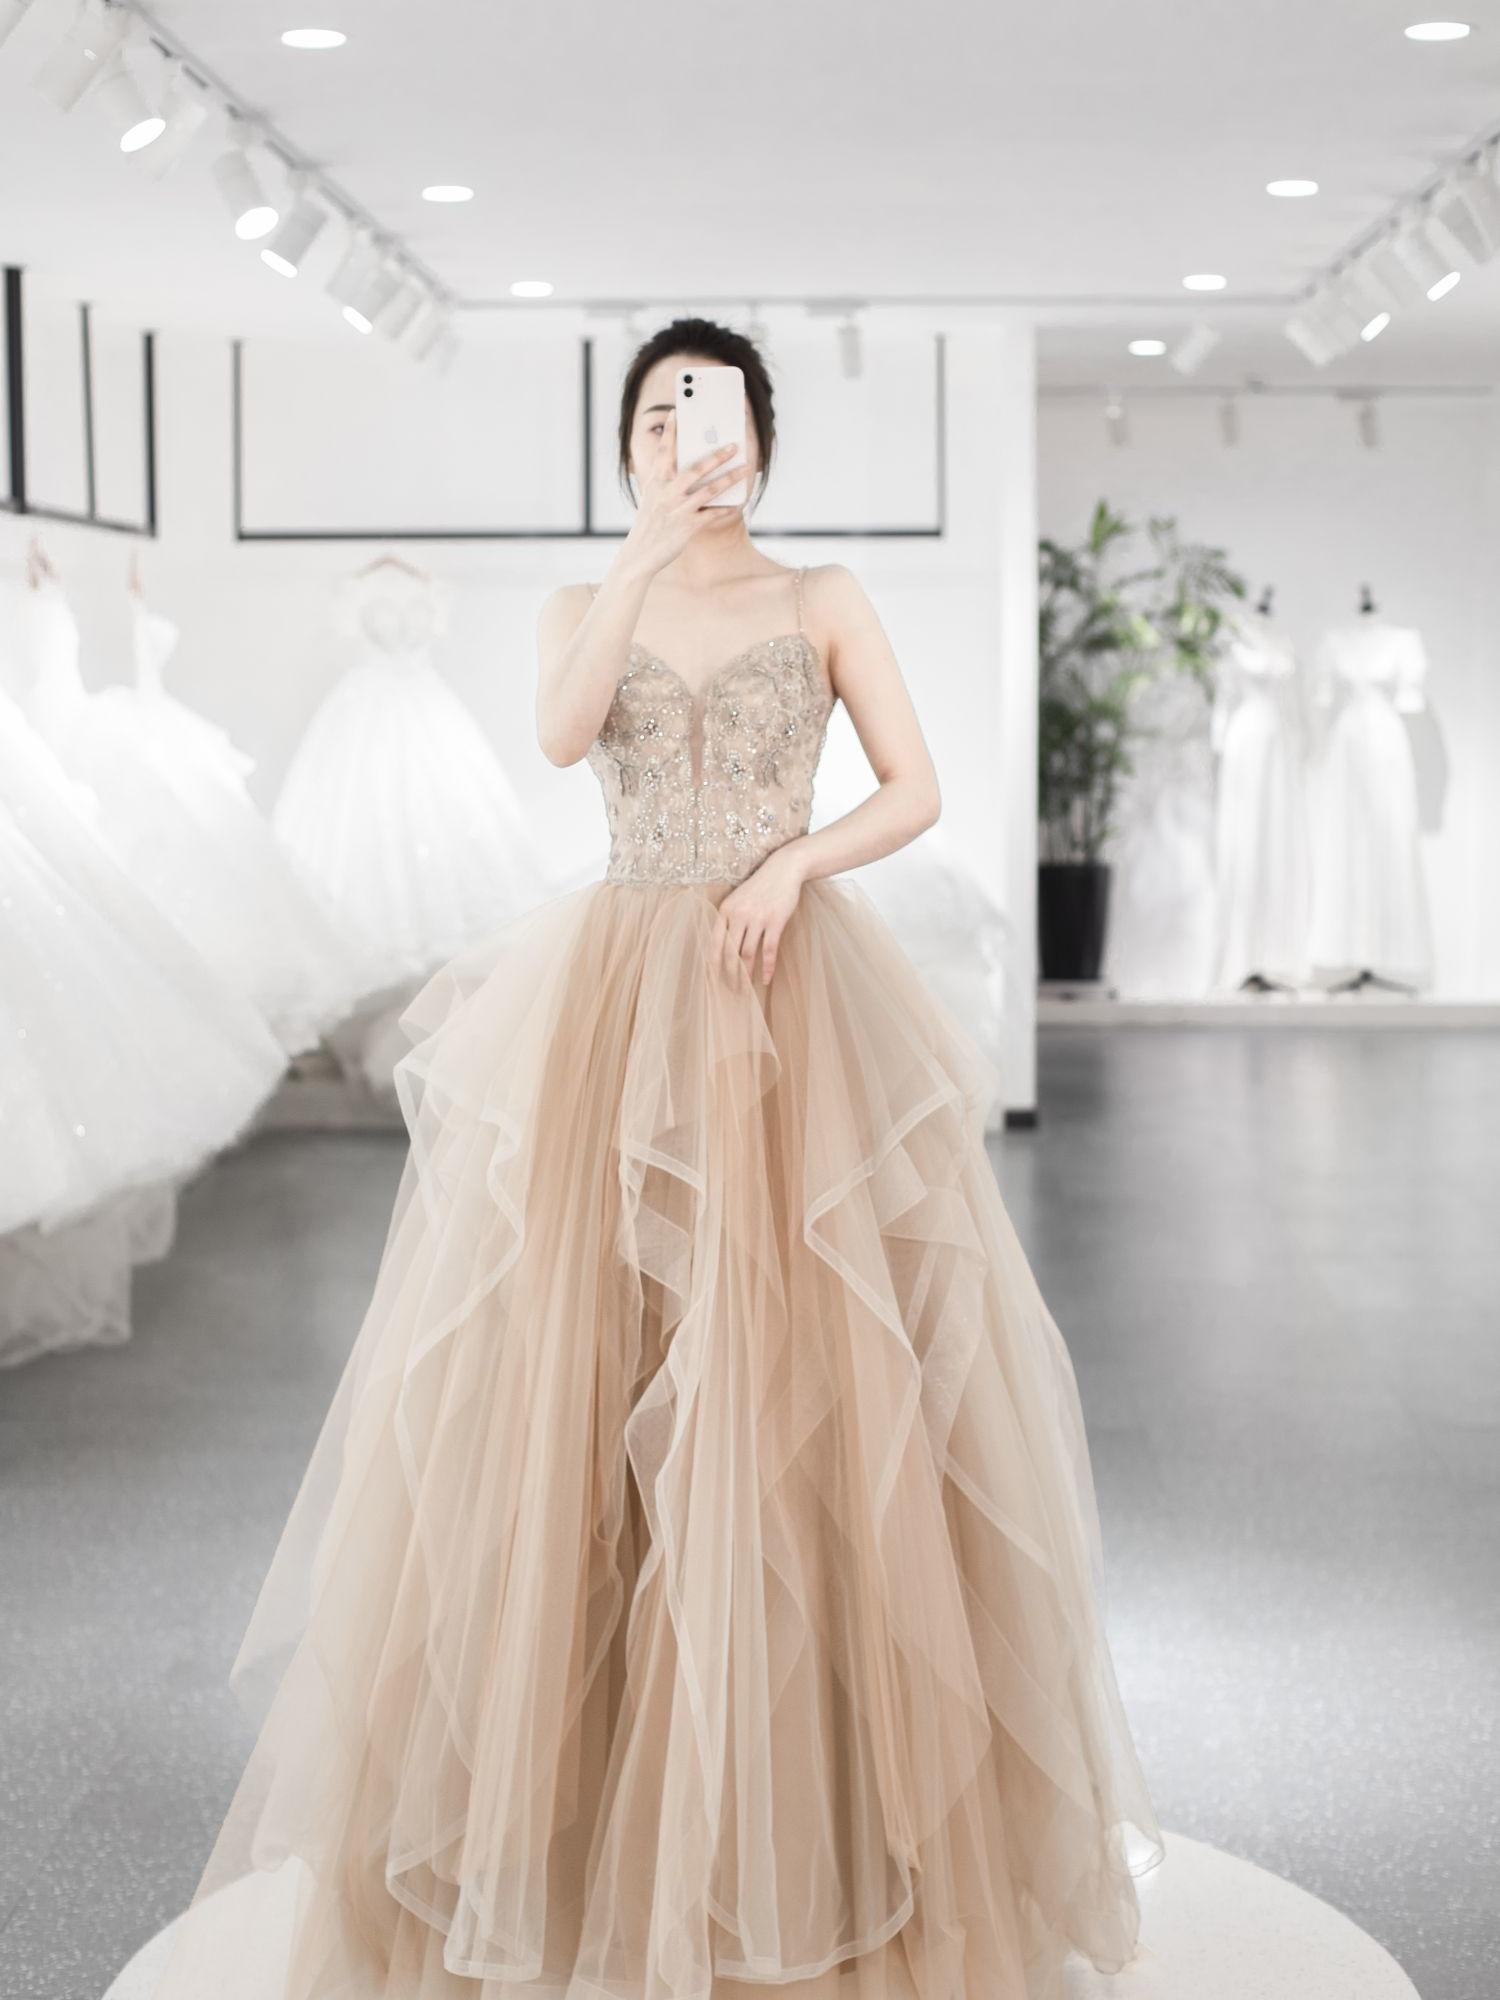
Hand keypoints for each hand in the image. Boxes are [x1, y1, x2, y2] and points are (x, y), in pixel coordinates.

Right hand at [621, 410, 746, 575]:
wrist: (639, 554)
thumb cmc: (648, 525)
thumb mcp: (651, 498)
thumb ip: (665, 482)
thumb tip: (686, 471)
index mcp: (656, 482)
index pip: (663, 451)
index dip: (670, 432)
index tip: (676, 412)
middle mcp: (667, 493)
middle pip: (696, 468)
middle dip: (717, 455)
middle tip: (734, 445)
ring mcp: (679, 509)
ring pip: (710, 490)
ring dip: (730, 478)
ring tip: (745, 469)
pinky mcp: (688, 527)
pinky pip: (713, 515)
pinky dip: (727, 509)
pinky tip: (739, 503)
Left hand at [711, 846, 804, 987]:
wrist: (783, 869)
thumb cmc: (760, 886)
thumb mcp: (738, 899)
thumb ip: (729, 919)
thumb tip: (722, 947)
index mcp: (725, 910)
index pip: (715, 943)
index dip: (713, 965)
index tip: (713, 980)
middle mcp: (738, 914)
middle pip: (729, 953)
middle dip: (729, 976)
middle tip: (731, 991)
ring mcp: (757, 918)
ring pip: (747, 954)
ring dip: (746, 976)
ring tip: (745, 990)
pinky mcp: (775, 921)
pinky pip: (768, 950)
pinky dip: (766, 968)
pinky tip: (765, 980)